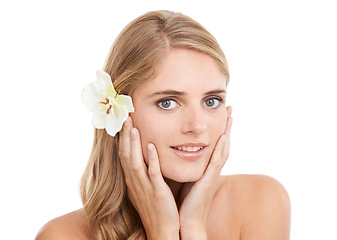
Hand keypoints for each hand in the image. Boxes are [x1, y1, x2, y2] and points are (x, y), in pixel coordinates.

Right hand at [119, 117, 179, 239]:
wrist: (162, 231)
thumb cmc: (157, 209)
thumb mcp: (146, 188)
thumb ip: (145, 172)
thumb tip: (148, 155)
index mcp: (133, 180)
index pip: (124, 155)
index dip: (123, 138)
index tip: (124, 122)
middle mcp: (135, 182)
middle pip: (126, 154)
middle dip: (125, 135)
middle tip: (125, 117)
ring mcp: (144, 187)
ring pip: (134, 162)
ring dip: (133, 143)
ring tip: (133, 126)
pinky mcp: (156, 193)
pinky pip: (152, 174)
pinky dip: (151, 159)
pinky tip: (151, 146)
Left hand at [178, 106, 232, 238]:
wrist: (186, 221)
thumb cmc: (185, 201)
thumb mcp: (187, 178)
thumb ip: (187, 165)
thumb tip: (179, 151)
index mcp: (207, 168)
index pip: (216, 144)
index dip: (220, 129)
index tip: (222, 113)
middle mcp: (212, 170)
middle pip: (223, 144)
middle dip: (227, 126)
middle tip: (230, 109)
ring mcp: (212, 176)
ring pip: (223, 150)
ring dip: (227, 133)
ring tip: (229, 116)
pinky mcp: (208, 182)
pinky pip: (215, 163)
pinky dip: (220, 150)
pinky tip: (222, 138)